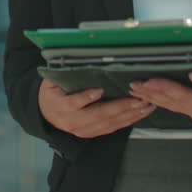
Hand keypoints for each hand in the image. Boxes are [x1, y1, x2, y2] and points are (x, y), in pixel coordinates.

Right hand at [38, 80, 155, 138]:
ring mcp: (83, 130)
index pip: (72, 103)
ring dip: (129, 115)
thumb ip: (64, 73)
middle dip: (119, 107)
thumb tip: (80, 57)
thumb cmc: (53, 92)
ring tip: (144, 105)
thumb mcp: (52, 81)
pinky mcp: (92, 133)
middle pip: (97, 115)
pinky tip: (140, 113)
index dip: (85, 98)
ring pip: (108, 124)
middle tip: (136, 99)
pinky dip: (128, 120)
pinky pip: (113, 128)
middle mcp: (71, 121)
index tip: (98, 90)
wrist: (47, 113)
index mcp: (60, 106)